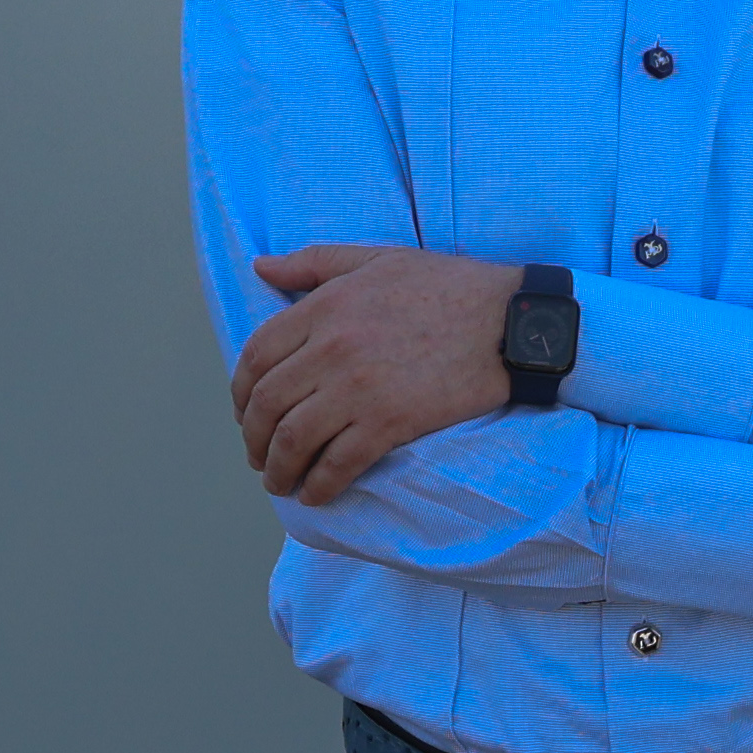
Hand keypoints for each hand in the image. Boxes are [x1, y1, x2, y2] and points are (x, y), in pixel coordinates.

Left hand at [238, 243, 527, 503]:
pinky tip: (316, 494)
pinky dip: (319, 485)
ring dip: (278, 469)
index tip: (245, 412)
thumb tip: (260, 268)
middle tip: (258, 455)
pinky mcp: (390, 424)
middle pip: (267, 404)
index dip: (241, 392)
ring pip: (293, 440)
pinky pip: (337, 464)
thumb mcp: (377, 259)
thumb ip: (314, 263)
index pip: (257, 356)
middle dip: (253, 438)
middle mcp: (332, 349)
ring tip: (280, 482)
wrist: (511, 321)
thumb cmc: (448, 287)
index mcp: (325, 307)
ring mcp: (359, 389)